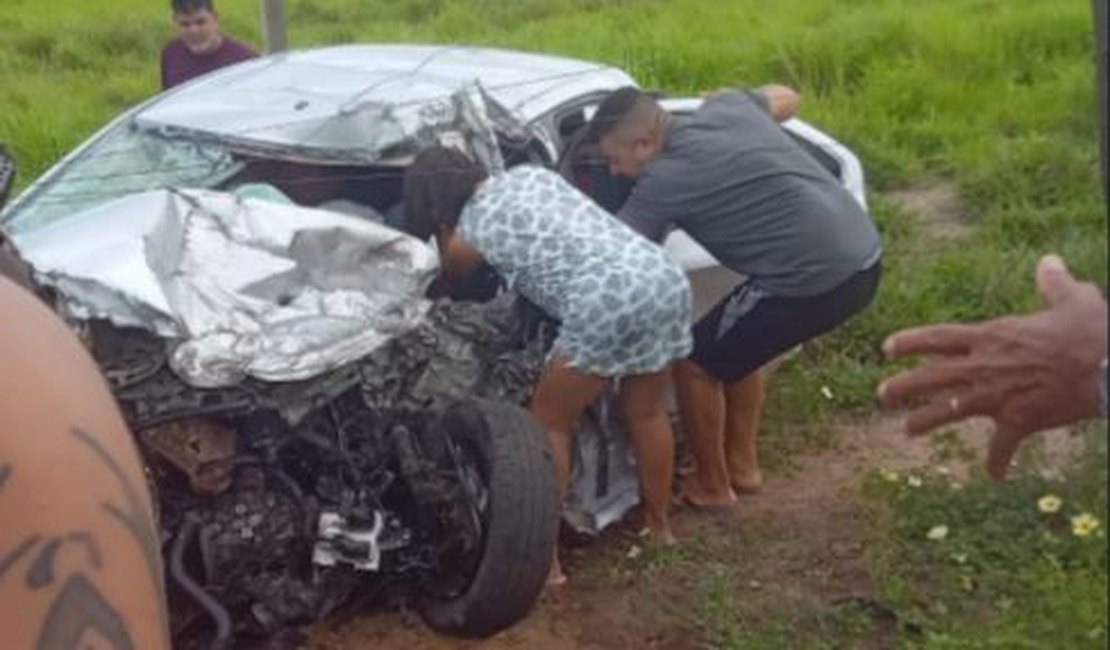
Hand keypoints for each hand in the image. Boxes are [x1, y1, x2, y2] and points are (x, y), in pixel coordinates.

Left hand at [878, 254, 1107, 478]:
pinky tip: (994, 474)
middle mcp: (986, 365)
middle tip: (881, 394)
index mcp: (992, 336)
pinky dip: (999, 461)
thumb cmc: (1093, 331)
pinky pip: (1003, 446)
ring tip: (906, 430)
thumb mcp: (1074, 298)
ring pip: (951, 410)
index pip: (939, 337)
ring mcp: (998, 395)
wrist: (1109, 367)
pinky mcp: (1019, 420)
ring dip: (926, 420)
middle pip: (933, 376)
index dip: (910, 342)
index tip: (886, 348)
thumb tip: (1049, 261)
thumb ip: (1054, 282)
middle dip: (904, 386)